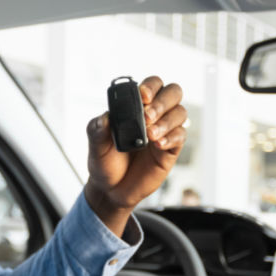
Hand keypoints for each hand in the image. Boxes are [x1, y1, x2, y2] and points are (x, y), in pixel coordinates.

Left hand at [84, 76, 186, 236]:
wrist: (111, 190)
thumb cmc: (105, 162)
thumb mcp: (95, 146)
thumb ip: (97, 130)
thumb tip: (104, 117)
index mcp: (135, 107)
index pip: (152, 85)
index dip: (151, 86)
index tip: (142, 97)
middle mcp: (153, 115)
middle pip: (173, 93)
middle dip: (162, 101)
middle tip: (147, 116)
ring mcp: (164, 130)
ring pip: (180, 113)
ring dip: (166, 121)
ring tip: (150, 135)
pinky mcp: (170, 149)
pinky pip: (180, 136)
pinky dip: (171, 137)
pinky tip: (157, 145)